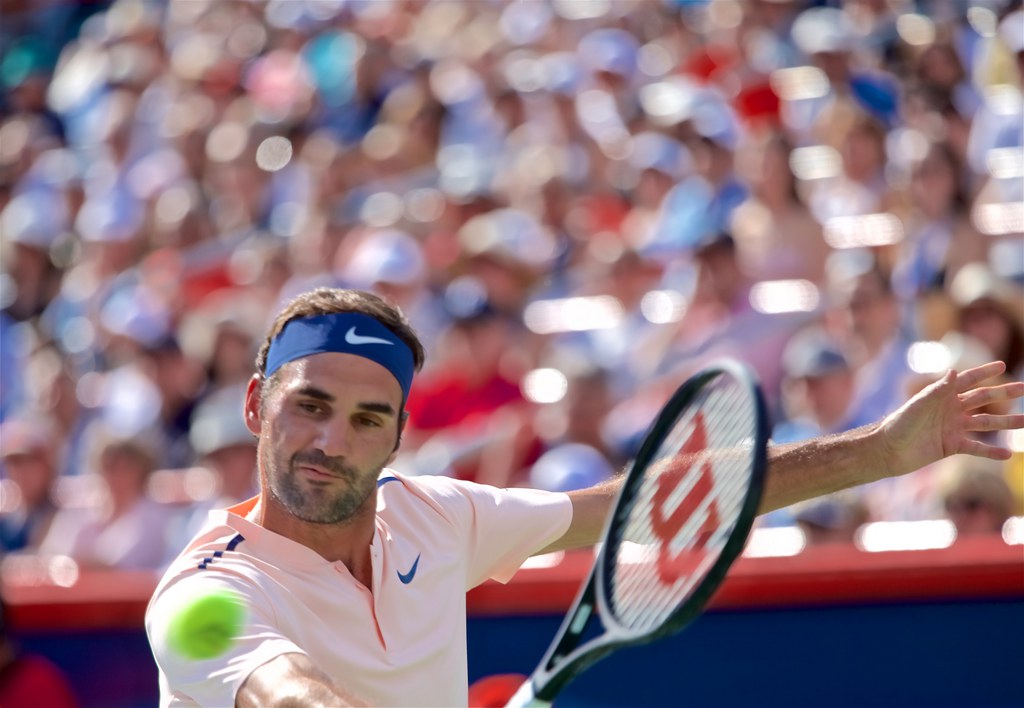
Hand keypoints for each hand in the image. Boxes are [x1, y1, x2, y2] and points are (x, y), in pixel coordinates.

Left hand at [880, 361, 1023, 475]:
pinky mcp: (952, 446)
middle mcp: (951, 410)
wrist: (889, 450)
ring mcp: (953, 428)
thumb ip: (938, 389)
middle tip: (1023, 389)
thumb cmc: (900, 423)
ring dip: (1005, 422)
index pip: (967, 380)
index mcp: (942, 395)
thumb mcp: (919, 404)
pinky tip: (1008, 453)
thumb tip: (953, 370)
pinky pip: (977, 447)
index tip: (1001, 365)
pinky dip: (991, 451)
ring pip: (985, 423)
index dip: (983, 372)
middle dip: (1003, 394)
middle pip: (983, 399)